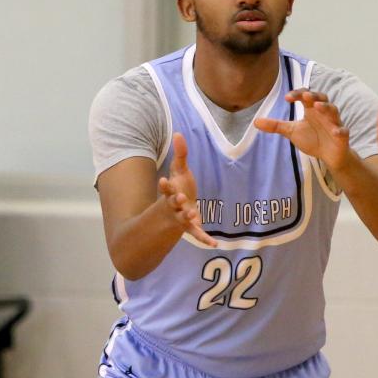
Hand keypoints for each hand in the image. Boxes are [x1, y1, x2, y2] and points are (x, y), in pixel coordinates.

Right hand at [157, 132, 216, 246]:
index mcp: (171, 192)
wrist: (180, 207)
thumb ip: (181, 153)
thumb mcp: (181, 169)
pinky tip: (214, 244)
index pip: (166, 187)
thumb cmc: (180, 186)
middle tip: (179, 198)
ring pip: (183, 219)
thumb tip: (179, 133)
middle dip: (175, 201)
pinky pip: (197, 233)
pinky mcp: (191, 227)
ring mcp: (181, 217)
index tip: (164, 180)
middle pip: (173, 203)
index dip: (165, 185)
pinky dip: (204, 239)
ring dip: (188, 217)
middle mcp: (174, 206)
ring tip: (194, 216)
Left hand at [254, 89, 352, 171]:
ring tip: (318, 107)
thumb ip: (276, 125)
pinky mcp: (341, 136)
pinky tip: (335, 131)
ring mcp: (334, 123)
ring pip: (333, 111)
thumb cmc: (313, 139)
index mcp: (311, 109)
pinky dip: (340, 130)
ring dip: (326, 107)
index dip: (297, 94)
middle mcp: (323, 113)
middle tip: (305, 96)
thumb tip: (255, 121)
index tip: (287, 98)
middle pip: (322, 98)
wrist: (329, 155)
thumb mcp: (292, 132)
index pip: (305, 95)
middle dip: (314, 96)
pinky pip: (343, 131)